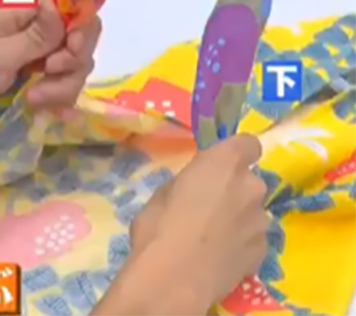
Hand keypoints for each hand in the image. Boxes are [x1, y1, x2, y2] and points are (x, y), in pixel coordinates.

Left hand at [0, 0, 101, 124]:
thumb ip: (37, 35)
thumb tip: (63, 4)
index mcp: (23, 5)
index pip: (74, 1)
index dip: (81, 25)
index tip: (70, 50)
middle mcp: (36, 23)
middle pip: (82, 34)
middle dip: (72, 61)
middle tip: (48, 73)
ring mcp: (37, 50)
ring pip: (76, 63)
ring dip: (62, 84)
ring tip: (35, 98)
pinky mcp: (36, 74)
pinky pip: (63, 82)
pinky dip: (57, 96)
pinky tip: (38, 105)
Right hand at [94, 134, 268, 314]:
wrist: (173, 278)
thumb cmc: (158, 226)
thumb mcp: (163, 193)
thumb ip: (188, 183)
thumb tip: (194, 190)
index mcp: (224, 163)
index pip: (248, 143)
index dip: (236, 152)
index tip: (220, 164)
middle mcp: (251, 186)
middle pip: (248, 181)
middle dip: (232, 191)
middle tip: (207, 208)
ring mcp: (261, 220)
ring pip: (251, 212)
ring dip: (236, 218)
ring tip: (211, 239)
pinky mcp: (263, 251)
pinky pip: (252, 239)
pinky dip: (239, 244)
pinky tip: (218, 257)